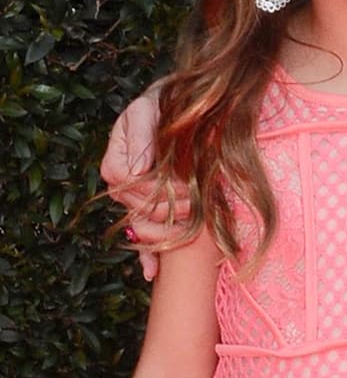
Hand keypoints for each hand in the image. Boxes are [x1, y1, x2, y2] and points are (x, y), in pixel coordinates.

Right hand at [100, 86, 181, 278]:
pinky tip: (152, 272)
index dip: (152, 186)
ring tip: (198, 221)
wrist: (179, 110)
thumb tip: (138, 169)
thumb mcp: (148, 109)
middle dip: (169, 206)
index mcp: (116, 160)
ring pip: (144, 224)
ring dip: (169, 228)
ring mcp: (134, 201)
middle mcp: (121, 184)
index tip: (181, 181)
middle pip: (138, 207)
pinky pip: (143, 239)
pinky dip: (147, 257)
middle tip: (200, 200)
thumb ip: (141, 135)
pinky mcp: (150, 212)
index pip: (125, 183)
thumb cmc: (162, 105)